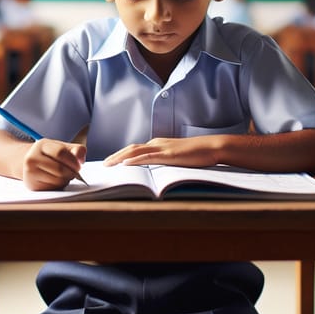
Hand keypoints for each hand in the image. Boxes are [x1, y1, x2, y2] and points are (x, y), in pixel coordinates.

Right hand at [22, 138, 86, 189]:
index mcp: (41, 145)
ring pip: (58, 180)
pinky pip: (53, 188)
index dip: (73, 161)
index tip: (78, 165)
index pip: (60, 152)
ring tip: (64, 175)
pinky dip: (59, 186)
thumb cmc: (51, 155)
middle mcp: (32, 158)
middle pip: (60, 169)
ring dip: (66, 180)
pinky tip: (56, 180)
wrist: (30, 164)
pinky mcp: (32, 185)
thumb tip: (80, 159)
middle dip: (71, 173)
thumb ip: (76, 150)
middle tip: (74, 173)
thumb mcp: (63, 147)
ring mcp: (30, 173)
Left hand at [104, 136, 218, 166]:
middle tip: (104, 164)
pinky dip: (135, 160)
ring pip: (135, 152)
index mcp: (158, 144)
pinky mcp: (168, 154)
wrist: (211, 147)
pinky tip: (126, 164)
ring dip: (120, 158)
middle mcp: (157, 143)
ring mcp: (162, 148)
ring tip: (109, 164)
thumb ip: (163, 161)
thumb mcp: (176, 157)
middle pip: (131, 149)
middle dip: (115, 156)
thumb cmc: (196, 154)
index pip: (134, 149)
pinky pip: (148, 157)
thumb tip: (153, 170)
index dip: (120, 155)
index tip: (110, 162)